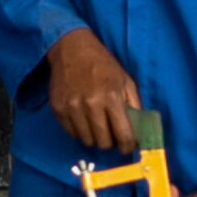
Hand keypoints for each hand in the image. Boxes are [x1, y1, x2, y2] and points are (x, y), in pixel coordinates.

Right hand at [45, 29, 139, 152]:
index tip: (127, 147)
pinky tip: (84, 121)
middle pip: (103, 142)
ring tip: (97, 128)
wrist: (72, 49)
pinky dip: (80, 132)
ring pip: (87, 140)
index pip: (123, 135)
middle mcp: (91, 104)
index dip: (127, 146)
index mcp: (112, 97)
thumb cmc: (103, 64)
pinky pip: (71, 133)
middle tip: (112, 135)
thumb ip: (134, 105)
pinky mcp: (58, 109)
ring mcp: (72, 107)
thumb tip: (138, 132)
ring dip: (95, 138)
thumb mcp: (126, 80)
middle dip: (111, 143)